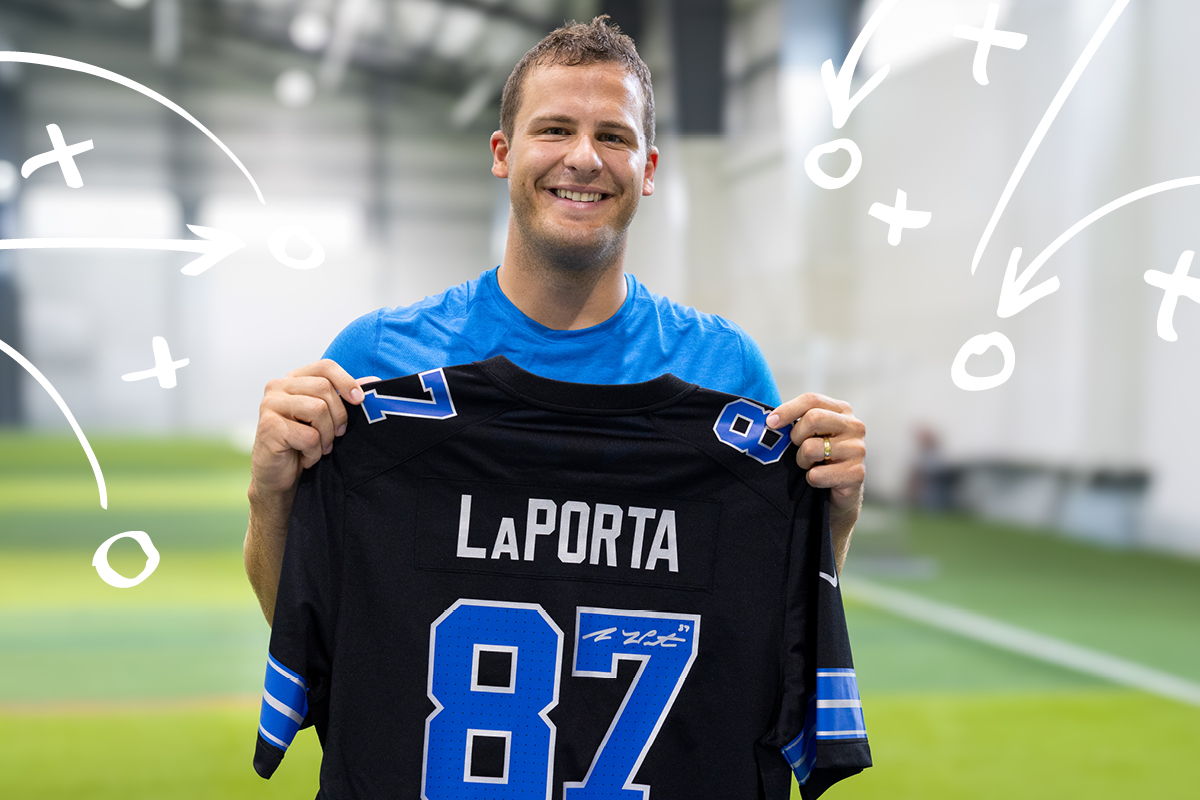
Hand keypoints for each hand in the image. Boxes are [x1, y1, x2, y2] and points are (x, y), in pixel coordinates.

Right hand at [250, 359, 379, 499]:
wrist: (282, 477)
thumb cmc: (305, 443)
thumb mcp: (328, 417)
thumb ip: (345, 397)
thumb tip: (374, 380)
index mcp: (293, 379)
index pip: (324, 367)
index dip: (346, 381)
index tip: (359, 400)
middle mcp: (278, 387)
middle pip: (323, 388)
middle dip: (338, 416)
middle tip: (336, 436)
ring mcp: (269, 405)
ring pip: (317, 410)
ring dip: (326, 436)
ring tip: (320, 447)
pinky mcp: (268, 427)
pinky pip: (308, 436)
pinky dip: (314, 452)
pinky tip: (306, 457)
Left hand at [767, 394, 864, 567]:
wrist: (838, 494)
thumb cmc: (819, 458)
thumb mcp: (810, 434)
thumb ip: (797, 420)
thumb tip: (769, 420)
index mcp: (842, 411)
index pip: (812, 400)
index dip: (787, 410)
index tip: (770, 423)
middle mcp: (855, 426)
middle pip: (813, 418)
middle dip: (796, 436)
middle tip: (796, 448)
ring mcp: (858, 450)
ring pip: (811, 448)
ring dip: (802, 461)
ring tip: (810, 465)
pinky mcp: (856, 473)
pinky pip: (816, 475)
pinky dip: (810, 479)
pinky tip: (818, 479)